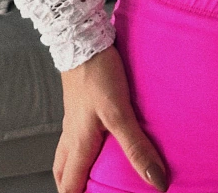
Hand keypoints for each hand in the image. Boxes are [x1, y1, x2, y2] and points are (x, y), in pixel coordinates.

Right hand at [54, 42, 167, 192]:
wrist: (82, 39)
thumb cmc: (97, 75)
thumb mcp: (120, 114)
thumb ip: (136, 147)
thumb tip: (155, 181)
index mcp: (78, 144)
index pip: (70, 186)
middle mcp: (71, 135)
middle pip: (62, 173)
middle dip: (70, 188)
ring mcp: (72, 118)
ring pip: (65, 154)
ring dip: (72, 168)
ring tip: (87, 175)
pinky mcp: (78, 103)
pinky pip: (72, 134)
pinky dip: (79, 147)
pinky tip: (95, 138)